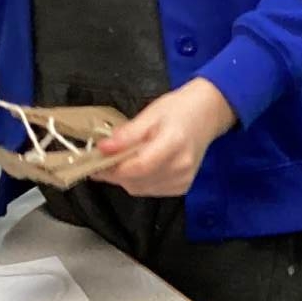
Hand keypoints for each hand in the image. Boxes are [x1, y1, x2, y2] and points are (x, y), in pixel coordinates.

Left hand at [94, 79, 235, 196]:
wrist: (207, 115)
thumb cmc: (179, 109)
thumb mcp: (150, 114)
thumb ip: (127, 134)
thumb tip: (103, 148)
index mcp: (174, 144)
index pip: (139, 167)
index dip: (113, 168)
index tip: (94, 162)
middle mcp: (181, 167)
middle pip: (137, 181)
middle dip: (115, 173)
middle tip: (102, 159)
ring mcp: (183, 179)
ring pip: (140, 189)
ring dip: (125, 178)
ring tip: (120, 161)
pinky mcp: (182, 186)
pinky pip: (150, 190)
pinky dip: (138, 182)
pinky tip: (138, 167)